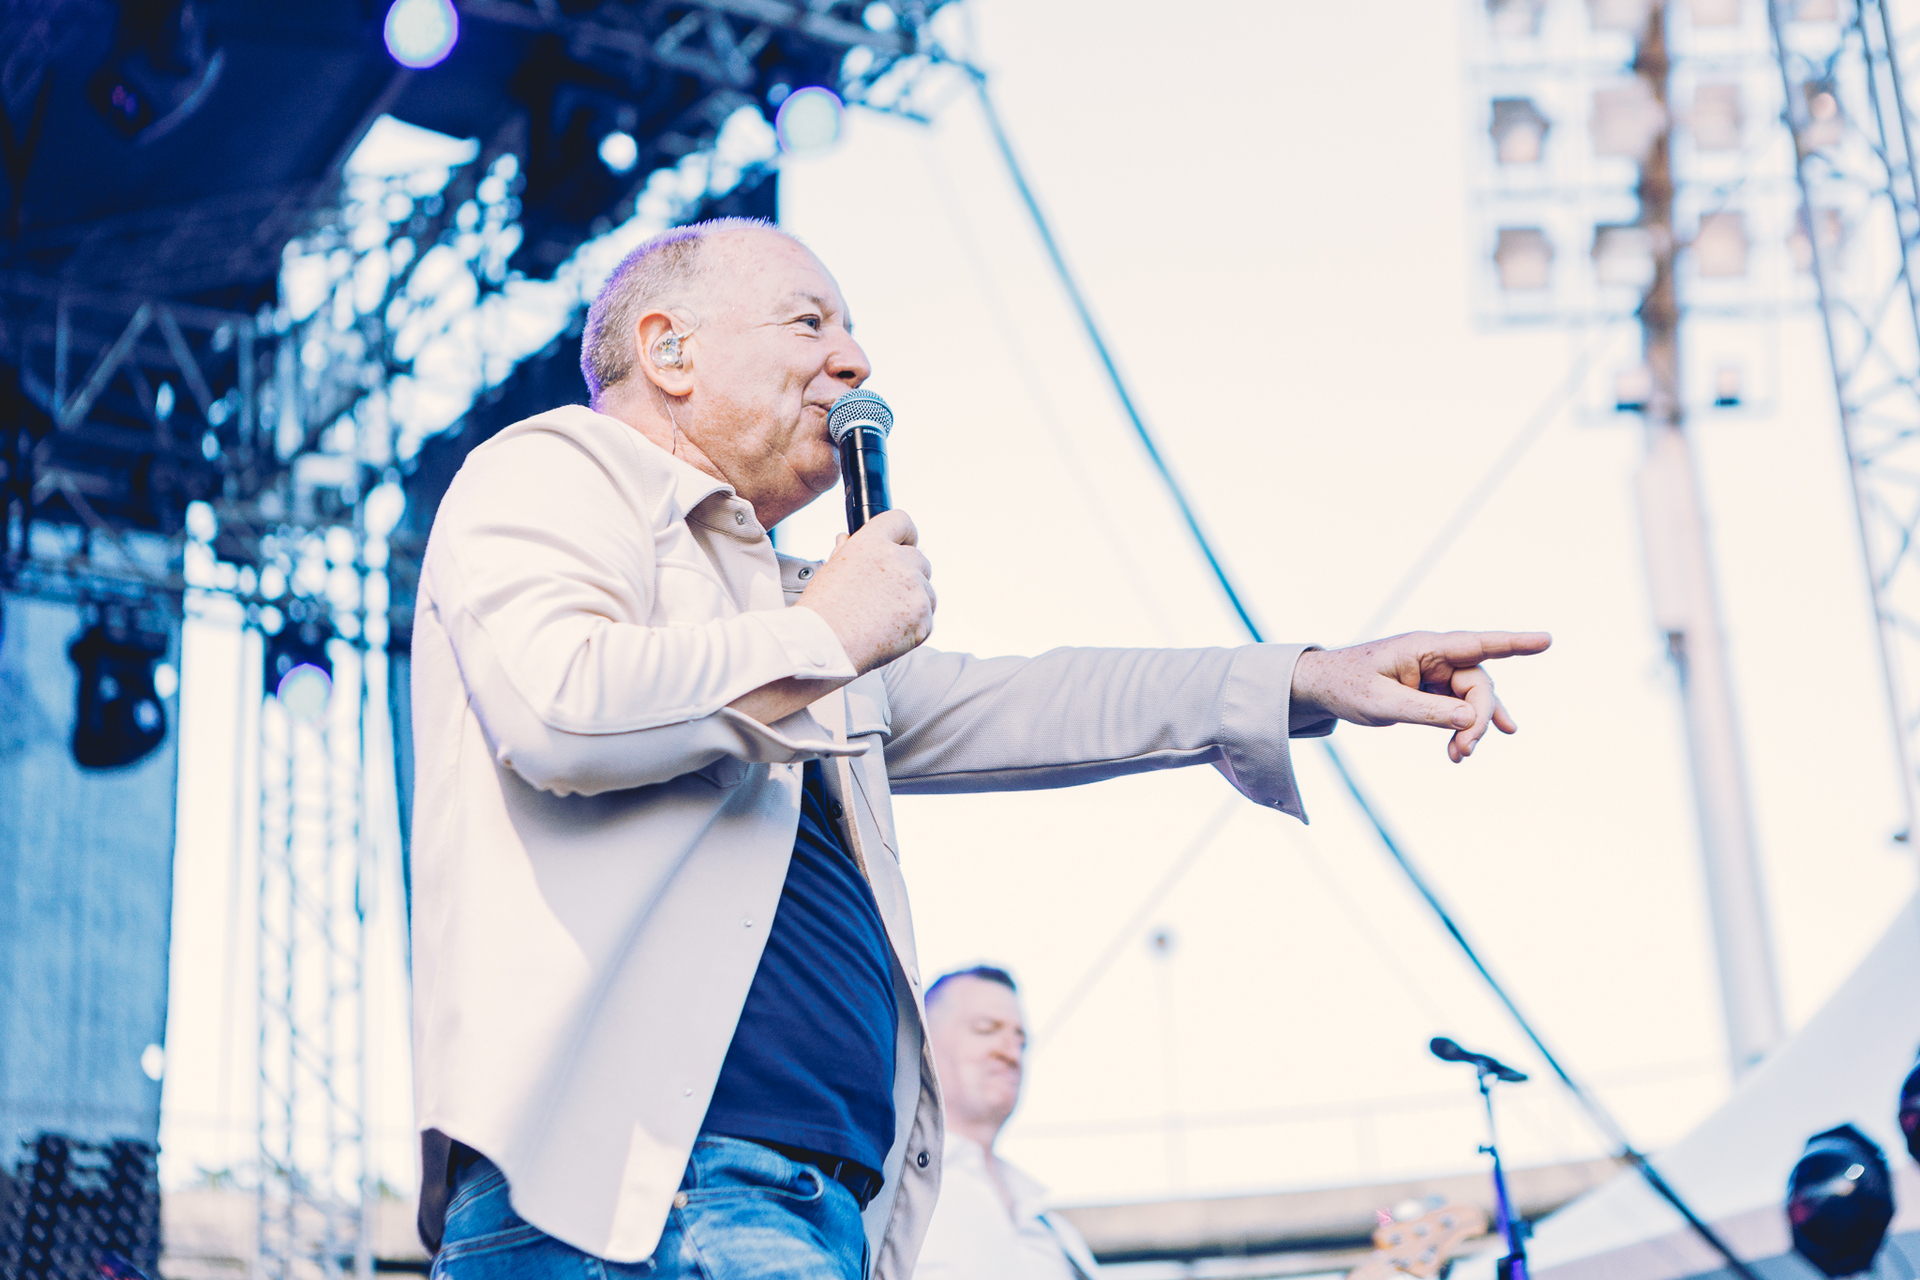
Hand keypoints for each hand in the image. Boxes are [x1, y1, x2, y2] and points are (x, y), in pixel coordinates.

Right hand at [796, 509, 936, 673]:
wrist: (824, 647)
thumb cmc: (820, 612)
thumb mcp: (829, 571)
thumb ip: (847, 552)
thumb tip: (847, 540)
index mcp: (871, 543)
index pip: (900, 520)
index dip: (905, 534)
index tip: (905, 543)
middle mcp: (897, 560)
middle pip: (919, 559)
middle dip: (909, 575)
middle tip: (886, 597)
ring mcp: (914, 589)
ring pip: (927, 591)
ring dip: (913, 602)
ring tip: (883, 620)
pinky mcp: (923, 617)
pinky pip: (926, 620)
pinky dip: (913, 628)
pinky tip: (888, 635)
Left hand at [1290, 630, 1550, 762]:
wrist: (1320, 687)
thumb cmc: (1346, 685)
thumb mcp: (1382, 703)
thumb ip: (1426, 711)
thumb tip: (1471, 718)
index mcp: (1423, 647)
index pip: (1477, 643)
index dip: (1514, 643)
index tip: (1546, 641)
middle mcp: (1435, 655)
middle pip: (1477, 683)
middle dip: (1477, 718)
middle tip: (1464, 750)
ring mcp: (1434, 672)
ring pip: (1471, 699)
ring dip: (1471, 728)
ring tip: (1461, 757)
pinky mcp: (1430, 689)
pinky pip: (1457, 708)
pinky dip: (1462, 728)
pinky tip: (1468, 749)